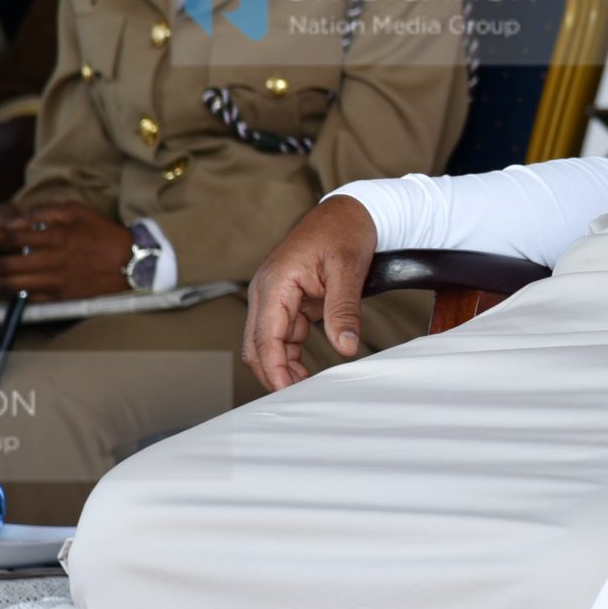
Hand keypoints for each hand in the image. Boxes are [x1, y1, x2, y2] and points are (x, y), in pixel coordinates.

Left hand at [0, 203, 129, 300]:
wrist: (132, 262)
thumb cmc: (101, 233)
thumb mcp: (76, 211)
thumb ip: (43, 213)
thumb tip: (12, 220)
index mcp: (55, 236)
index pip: (10, 237)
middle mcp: (52, 260)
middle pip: (3, 264)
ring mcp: (54, 282)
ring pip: (9, 284)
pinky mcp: (59, 298)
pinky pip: (24, 298)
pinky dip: (4, 294)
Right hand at [242, 195, 377, 392]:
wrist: (350, 210)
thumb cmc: (345, 231)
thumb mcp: (347, 270)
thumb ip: (343, 310)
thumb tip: (345, 347)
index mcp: (275, 282)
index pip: (265, 335)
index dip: (274, 366)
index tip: (287, 390)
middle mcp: (268, 290)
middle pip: (257, 343)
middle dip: (272, 371)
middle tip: (295, 398)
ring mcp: (276, 295)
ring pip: (268, 341)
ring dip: (282, 364)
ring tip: (304, 387)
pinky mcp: (288, 299)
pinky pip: (282, 332)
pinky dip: (290, 352)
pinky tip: (304, 369)